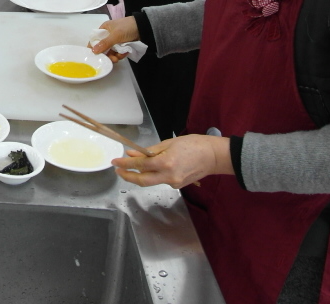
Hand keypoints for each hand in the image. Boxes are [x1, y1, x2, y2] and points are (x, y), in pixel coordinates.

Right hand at [90, 16, 138, 62]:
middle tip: (112, 59)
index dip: (94, 47)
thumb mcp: (115, 35)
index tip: (94, 56)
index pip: (95, 39)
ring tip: (119, 57)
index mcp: (104, 29)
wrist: (143, 28)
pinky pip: (118, 52)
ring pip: (111, 51)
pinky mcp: (122, 45)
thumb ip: (105, 43)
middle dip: (107, 54)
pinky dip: (121, 54)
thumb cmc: (127, 28)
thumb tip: (93, 51)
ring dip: (115, 55)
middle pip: (103, 48)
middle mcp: (108, 35)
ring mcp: (116, 41)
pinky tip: (125, 53)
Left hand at [112, 135, 232, 188]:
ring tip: (132, 166)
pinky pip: (161, 180)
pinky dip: (153, 175)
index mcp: (165, 163)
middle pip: (142, 180)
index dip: (125, 164)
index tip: (115, 162)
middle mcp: (168, 176)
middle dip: (127, 176)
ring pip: (151, 181)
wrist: (214, 156)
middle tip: (118, 170)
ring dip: (139, 175)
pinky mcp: (178, 186)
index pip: (140, 166)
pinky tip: (152, 168)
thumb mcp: (169, 144)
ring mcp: (174, 183)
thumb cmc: (193, 144)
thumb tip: (133, 154)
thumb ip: (150, 151)